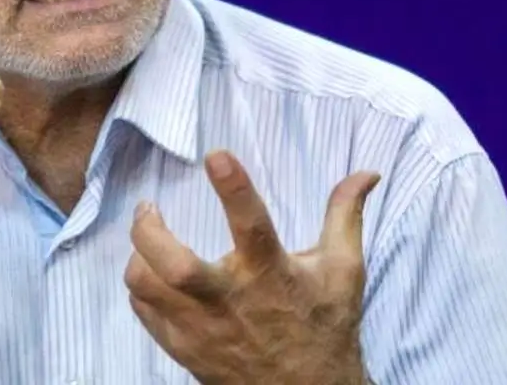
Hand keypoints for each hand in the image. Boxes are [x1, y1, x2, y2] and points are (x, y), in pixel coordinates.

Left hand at [124, 149, 379, 384]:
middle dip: (149, 232)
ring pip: (148, 289)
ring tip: (148, 241)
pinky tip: (153, 275)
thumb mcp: (343, 271)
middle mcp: (232, 302)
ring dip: (140, 259)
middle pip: (175, 267)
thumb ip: (345, 217)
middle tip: (148, 208)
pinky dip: (142, 289)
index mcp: (272, 275)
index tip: (216, 156)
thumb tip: (366, 173)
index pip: (252, 226)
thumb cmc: (325, 328)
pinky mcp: (185, 350)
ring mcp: (203, 330)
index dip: (234, 188)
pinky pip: (145, 313)